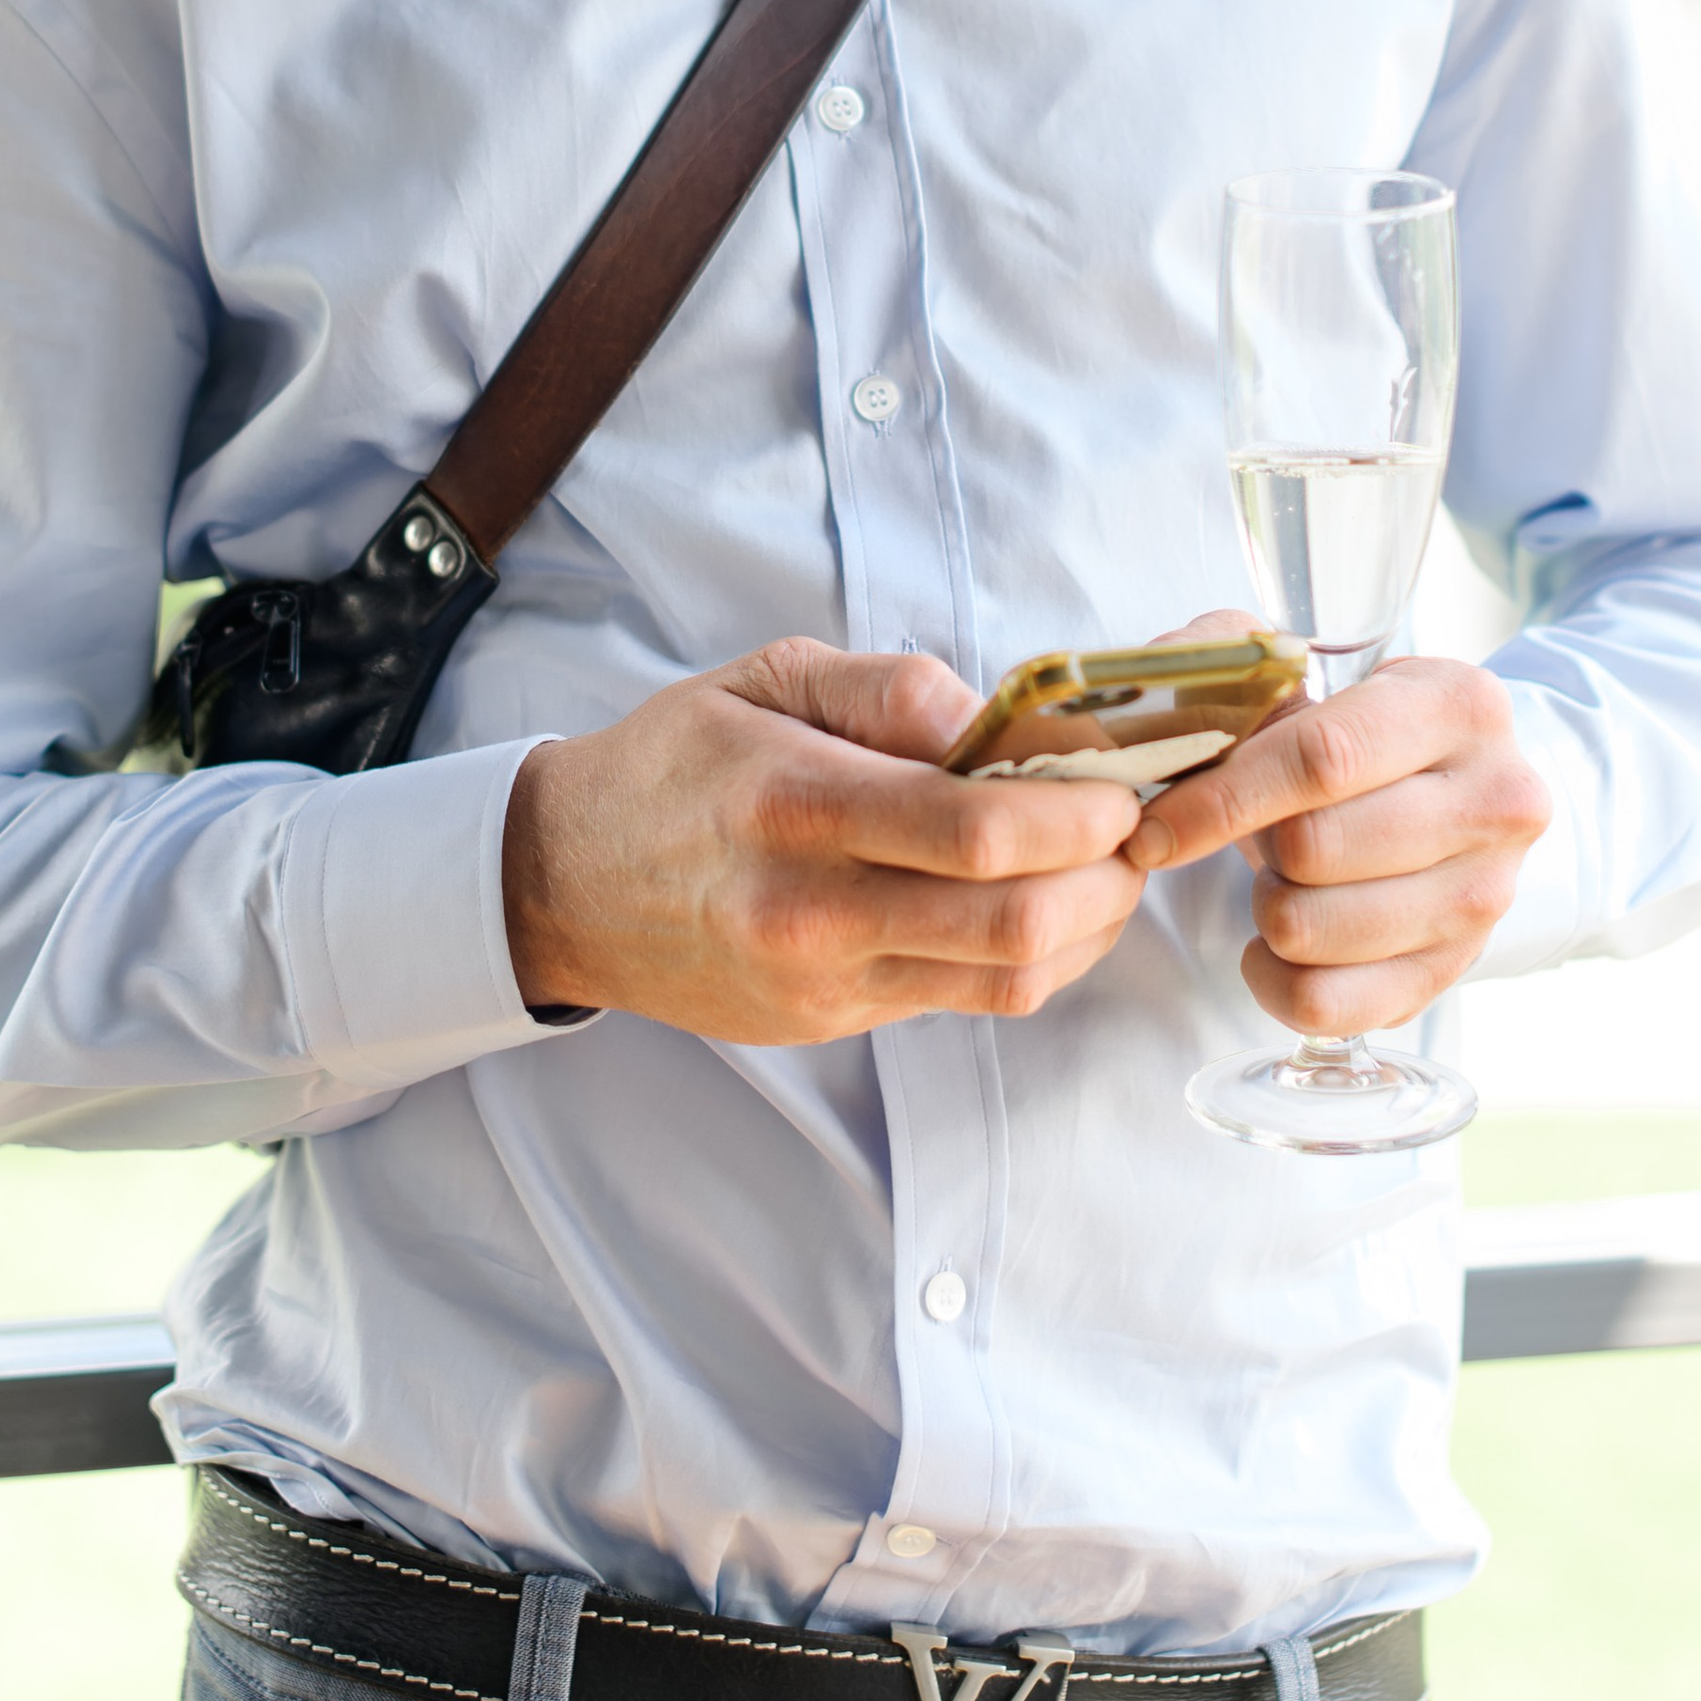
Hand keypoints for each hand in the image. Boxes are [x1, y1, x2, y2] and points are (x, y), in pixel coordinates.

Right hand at [502, 639, 1144, 1043]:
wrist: (566, 882)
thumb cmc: (673, 764)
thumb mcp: (763, 677)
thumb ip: (887, 689)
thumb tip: (996, 716)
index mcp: (795, 804)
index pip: (975, 830)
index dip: (1078, 813)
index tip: (1119, 783)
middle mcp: (812, 909)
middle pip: (1014, 921)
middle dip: (1107, 877)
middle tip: (1135, 826)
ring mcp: (826, 981)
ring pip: (1009, 978)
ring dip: (1090, 925)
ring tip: (1108, 868)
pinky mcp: (835, 1023)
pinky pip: (970, 1001)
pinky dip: (1038, 958)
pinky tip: (1050, 906)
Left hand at [1122, 616, 1549, 1038]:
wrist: (1455, 790)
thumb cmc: (1359, 734)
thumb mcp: (1310, 679)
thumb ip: (1230, 675)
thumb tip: (1156, 727)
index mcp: (1460, 706)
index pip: (1323, 758)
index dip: (1223, 796)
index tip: (1154, 826)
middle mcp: (1495, 802)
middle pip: (1314, 849)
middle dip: (1254, 844)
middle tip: (1260, 831)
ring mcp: (1483, 896)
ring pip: (1310, 930)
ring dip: (1266, 907)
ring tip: (1285, 876)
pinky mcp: (1455, 971)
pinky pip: (1325, 1005)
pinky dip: (1274, 979)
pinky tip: (1278, 944)